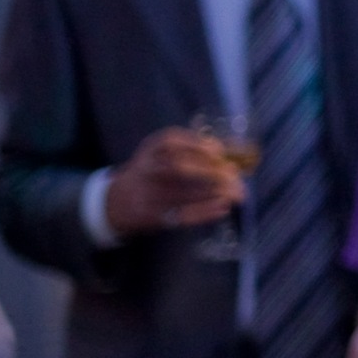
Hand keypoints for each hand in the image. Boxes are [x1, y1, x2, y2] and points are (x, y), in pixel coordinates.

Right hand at [103, 128, 242, 236]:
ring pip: (182, 193)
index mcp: (152, 149)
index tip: (219, 151)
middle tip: (235, 177)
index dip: (197, 145)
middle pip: (178, 167)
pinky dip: (205, 212)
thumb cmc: (156, 170)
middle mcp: (147, 169)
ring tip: (238, 194)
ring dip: (214, 193)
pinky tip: (223, 208)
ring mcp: (148, 193)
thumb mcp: (164, 152)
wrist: (119, 201)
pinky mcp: (152, 215)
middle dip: (211, 171)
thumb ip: (196, 148)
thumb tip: (237, 150)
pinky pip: (181, 215)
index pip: (171, 142)